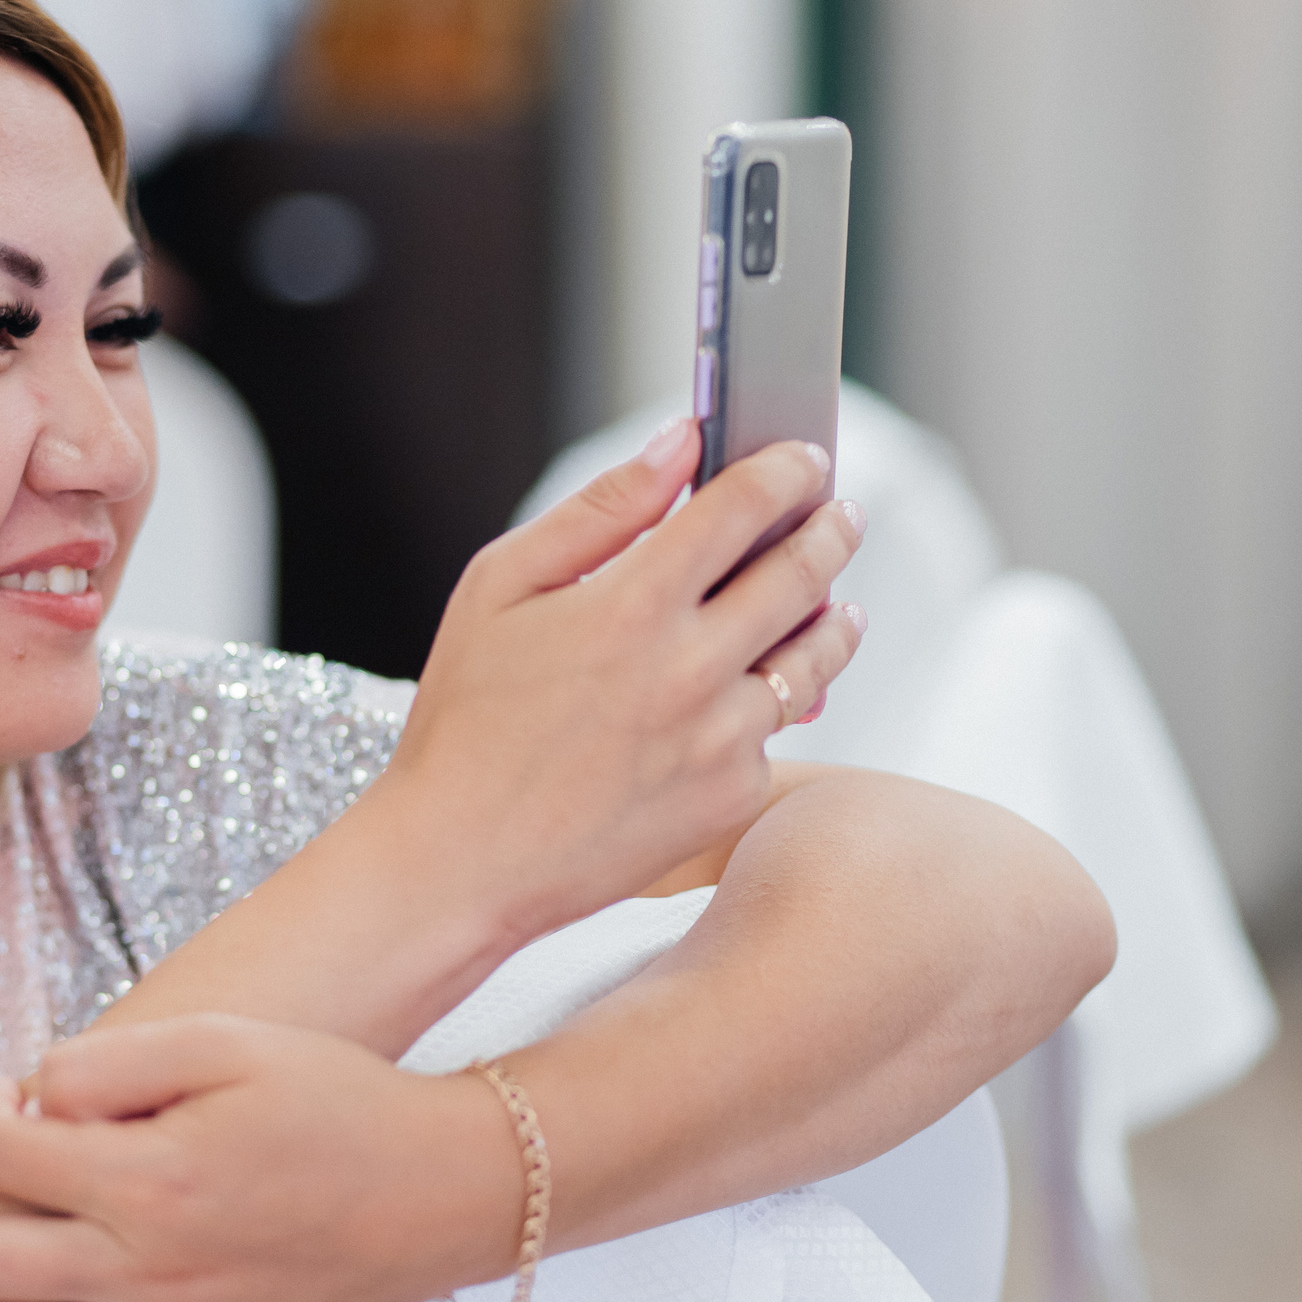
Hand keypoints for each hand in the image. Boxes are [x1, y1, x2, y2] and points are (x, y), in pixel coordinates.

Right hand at [387, 419, 867, 940]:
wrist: (460, 859)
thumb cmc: (467, 718)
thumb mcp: (501, 587)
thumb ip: (601, 508)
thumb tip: (681, 441)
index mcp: (634, 603)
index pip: (745, 506)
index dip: (786, 469)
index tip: (803, 458)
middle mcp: (692, 669)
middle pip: (803, 574)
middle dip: (830, 531)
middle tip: (840, 515)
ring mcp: (720, 739)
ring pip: (814, 658)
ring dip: (833, 618)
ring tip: (837, 603)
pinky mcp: (730, 796)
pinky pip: (773, 733)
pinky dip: (770, 706)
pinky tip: (755, 694)